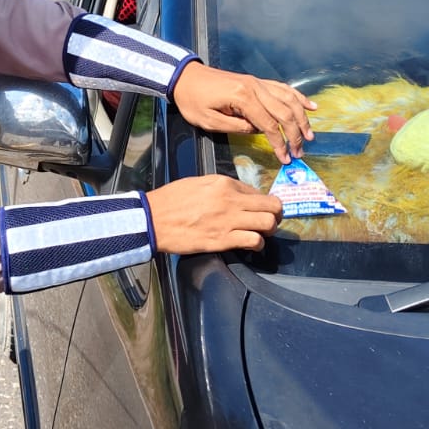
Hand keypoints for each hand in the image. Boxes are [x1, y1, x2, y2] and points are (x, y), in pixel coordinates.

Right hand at [147, 175, 282, 253]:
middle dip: (276, 215)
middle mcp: (230, 200)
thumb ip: (221, 187)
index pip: (257, 192)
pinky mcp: (222, 240)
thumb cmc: (171, 200)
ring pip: (268, 223)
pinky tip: (251, 245)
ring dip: (269, 230)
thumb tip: (240, 195)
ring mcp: (228, 221)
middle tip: (271, 220)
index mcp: (224, 183)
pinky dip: (258, 244)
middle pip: (272, 206)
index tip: (259, 209)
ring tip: (261, 233)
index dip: (262, 202)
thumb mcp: (198, 183)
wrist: (152, 220)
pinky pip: (254, 241)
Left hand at [171, 63, 315, 163]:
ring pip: (288, 99)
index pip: (269, 124)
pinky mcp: (257, 81)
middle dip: (295, 134)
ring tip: (310, 134)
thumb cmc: (192, 100)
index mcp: (242, 97)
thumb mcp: (209, 121)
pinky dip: (298, 97)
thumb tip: (258, 132)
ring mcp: (258, 82)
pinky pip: (283, 88)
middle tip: (300, 151)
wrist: (185, 77)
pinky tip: (310, 106)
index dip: (280, 143)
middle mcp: (255, 87)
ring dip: (302, 117)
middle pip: (284, 112)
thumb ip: (236, 128)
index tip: (286, 158)